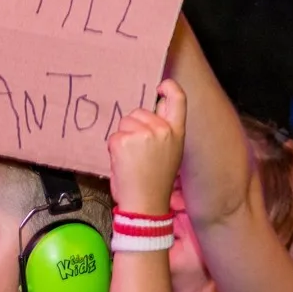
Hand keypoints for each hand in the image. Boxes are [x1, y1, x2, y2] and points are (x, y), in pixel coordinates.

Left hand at [105, 78, 186, 216]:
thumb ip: (164, 131)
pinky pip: (114, 136)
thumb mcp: (170, 153)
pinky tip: (124, 162)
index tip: (160, 87)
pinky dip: (114, 148)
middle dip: (134, 126)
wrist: (146, 204)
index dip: (169, 87)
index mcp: (176, 132)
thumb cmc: (155, 182)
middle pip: (140, 112)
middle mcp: (162, 130)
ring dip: (123, 137)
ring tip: (132, 159)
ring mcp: (143, 134)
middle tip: (139, 152)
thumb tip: (153, 111)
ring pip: (125, 122)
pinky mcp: (124, 140)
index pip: (178, 99)